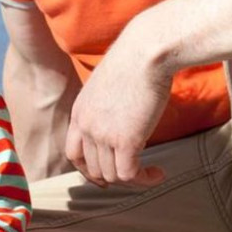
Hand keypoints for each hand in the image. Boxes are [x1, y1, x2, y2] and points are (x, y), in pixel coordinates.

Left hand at [65, 29, 170, 187]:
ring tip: (151, 173)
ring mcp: (102, 135)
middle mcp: (85, 126)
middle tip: (134, 176)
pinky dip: (144, 180)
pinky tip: (158, 174)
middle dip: (112, 177)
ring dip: (133, 180)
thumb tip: (122, 118)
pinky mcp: (125, 141)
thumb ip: (107, 106)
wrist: (146, 52)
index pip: (73, 154)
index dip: (88, 169)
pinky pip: (129, 174)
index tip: (105, 176)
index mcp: (79, 113)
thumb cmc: (135, 61)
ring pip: (111, 175)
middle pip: (92, 169)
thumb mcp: (108, 85)